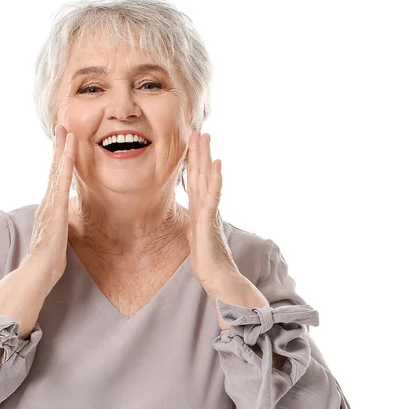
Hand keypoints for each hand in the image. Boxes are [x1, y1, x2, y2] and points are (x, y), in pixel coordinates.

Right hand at [23, 124, 76, 281]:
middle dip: (58, 147)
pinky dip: (66, 164)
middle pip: (53, 168)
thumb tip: (63, 224)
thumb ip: (58, 227)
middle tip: (62, 127)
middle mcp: (47, 201)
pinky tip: (71, 151)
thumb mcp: (57, 238)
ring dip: (62, 149)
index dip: (58, 161)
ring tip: (66, 131)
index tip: (63, 146)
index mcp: (49, 208)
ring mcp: (50, 203)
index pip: (54, 179)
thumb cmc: (48, 259)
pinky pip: (62, 180)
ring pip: (57, 170)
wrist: (38, 270)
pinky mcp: (55, 207)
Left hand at [185, 130, 237, 293]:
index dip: (193, 161)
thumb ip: (194, 220)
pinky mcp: (210, 221)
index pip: (195, 179)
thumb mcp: (194, 235)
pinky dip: (214, 179)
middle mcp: (206, 206)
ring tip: (206, 138)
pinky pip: (212, 196)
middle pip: (201, 173)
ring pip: (207, 179)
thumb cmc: (207, 260)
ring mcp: (209, 212)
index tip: (190, 143)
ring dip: (206, 157)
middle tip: (199, 130)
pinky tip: (216, 164)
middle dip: (199, 151)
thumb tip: (192, 213)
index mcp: (201, 209)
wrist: (218, 278)